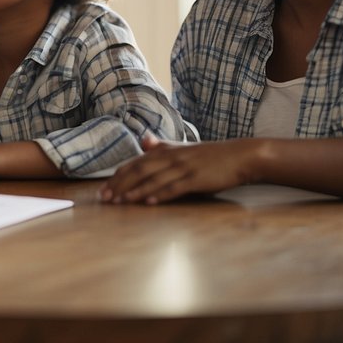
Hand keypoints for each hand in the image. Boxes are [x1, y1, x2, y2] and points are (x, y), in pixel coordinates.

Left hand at [100, 134, 256, 203]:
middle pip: (138, 170)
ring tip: (119, 202)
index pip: (134, 163)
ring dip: (135, 191)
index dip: (118, 176)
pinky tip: (148, 202)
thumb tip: (144, 141)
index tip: (103, 189)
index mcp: (165, 151)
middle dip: (119, 184)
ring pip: (153, 179)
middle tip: (104, 199)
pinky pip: (174, 188)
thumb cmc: (210, 156)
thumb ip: (162, 147)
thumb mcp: (183, 148)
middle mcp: (171, 157)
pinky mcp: (196, 179)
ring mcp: (183, 167)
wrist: (239, 156)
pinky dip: (160, 195)